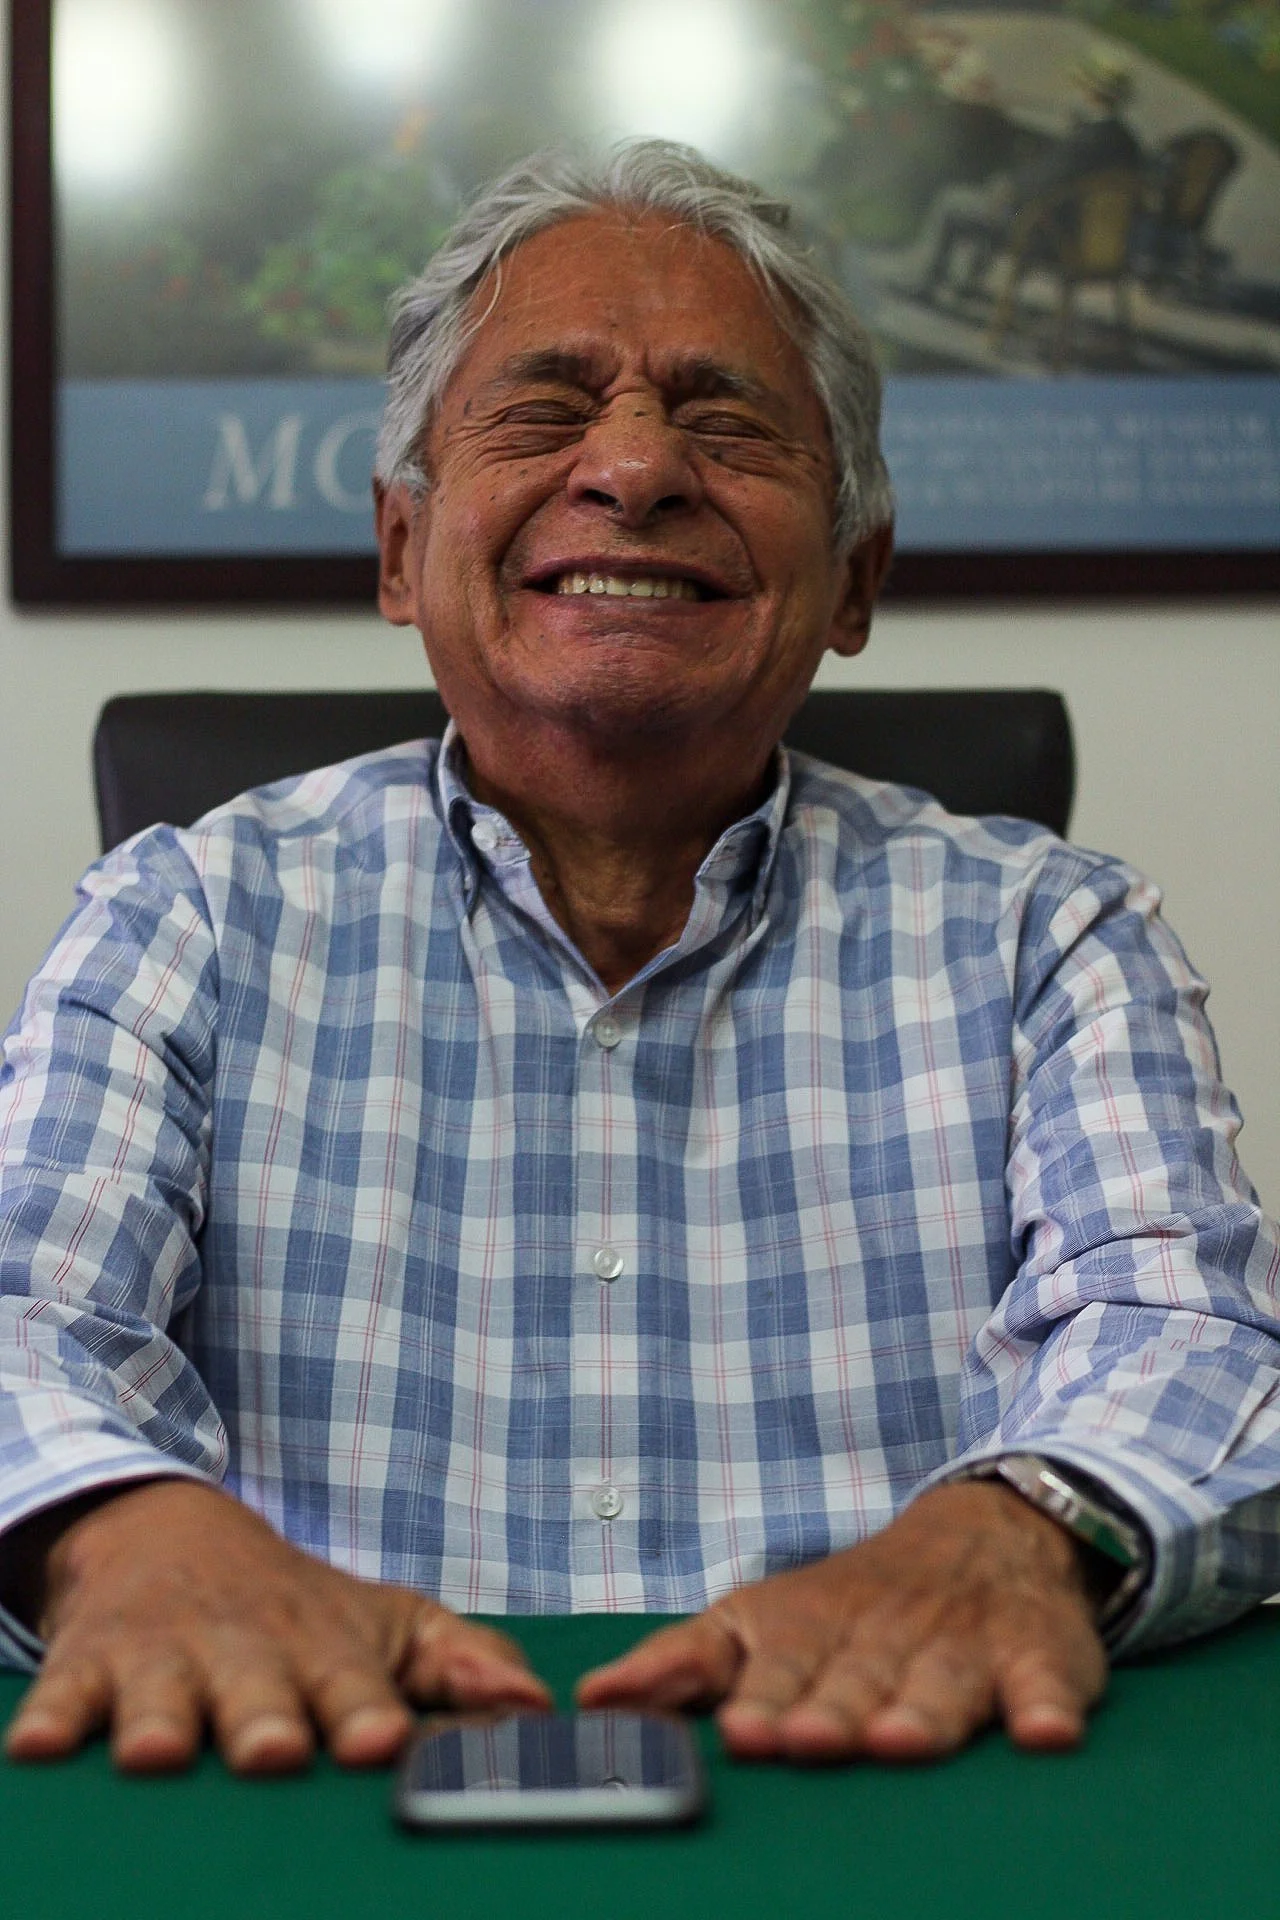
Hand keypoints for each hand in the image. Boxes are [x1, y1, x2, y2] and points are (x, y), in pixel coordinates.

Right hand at [3, 1480, 549, 1774]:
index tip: (383, 1740)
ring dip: (160, 1720)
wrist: (174, 1538)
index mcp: (326, 1650)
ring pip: (162, 1693)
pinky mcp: (92, 1665)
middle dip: (266, 1718)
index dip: (367, 1710)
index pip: (355, 1682)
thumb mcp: (387, 1625)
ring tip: (156, 1751)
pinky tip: (43, 1745)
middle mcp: (248, 1652)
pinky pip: (64, 1693)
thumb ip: (462, 1665)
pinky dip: (52, 1717)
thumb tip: (536, 1705)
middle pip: (258, 1691)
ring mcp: (166, 1658)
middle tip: (275, 1750)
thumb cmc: (297, 1610)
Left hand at [577, 1481, 1106, 1761]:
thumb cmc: (849, 1606)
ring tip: (899, 1742)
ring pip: (941, 1682)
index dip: (758, 1698)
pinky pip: (1045, 1680)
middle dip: (830, 1711)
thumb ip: (681, 1666)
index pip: (777, 1664)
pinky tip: (1046, 1732)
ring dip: (922, 1712)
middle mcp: (882, 1633)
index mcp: (808, 1627)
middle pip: (855, 1679)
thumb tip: (592, 1703)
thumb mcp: (757, 1622)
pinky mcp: (1035, 1655)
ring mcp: (960, 1644)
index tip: (740, 1732)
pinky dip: (1048, 1703)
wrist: (980, 1535)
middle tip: (805, 1740)